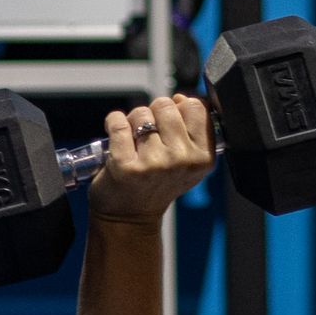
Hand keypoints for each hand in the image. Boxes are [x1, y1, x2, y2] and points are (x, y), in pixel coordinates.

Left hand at [87, 92, 215, 224]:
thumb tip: (181, 98)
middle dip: (153, 114)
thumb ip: (190, 127)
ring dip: (132, 122)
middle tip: (148, 136)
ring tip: (133, 143)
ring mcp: (154, 163)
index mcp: (203, 157)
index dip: (179, 109)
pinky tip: (116, 140)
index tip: (169, 124)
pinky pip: (117, 122)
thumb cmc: (156, 184)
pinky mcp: (126, 166)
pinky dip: (113, 124)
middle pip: (166, 105)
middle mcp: (182, 160)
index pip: (196, 107)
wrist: (129, 216)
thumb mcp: (186, 160)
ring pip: (141, 113)